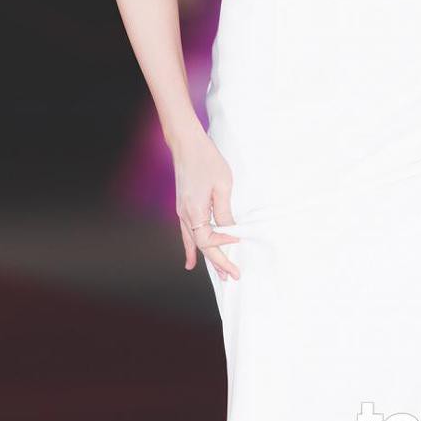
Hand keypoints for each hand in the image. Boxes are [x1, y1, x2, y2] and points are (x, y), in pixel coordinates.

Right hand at [171, 123, 240, 280]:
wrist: (187, 144)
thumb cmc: (206, 160)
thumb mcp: (222, 185)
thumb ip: (225, 211)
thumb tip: (230, 229)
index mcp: (194, 211)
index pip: (208, 241)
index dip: (223, 246)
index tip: (238, 242)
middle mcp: (185, 215)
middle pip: (202, 246)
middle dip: (218, 262)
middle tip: (233, 277)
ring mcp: (182, 212)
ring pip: (194, 242)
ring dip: (207, 258)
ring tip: (219, 274)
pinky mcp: (183, 206)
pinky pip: (187, 234)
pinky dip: (191, 249)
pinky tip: (191, 261)